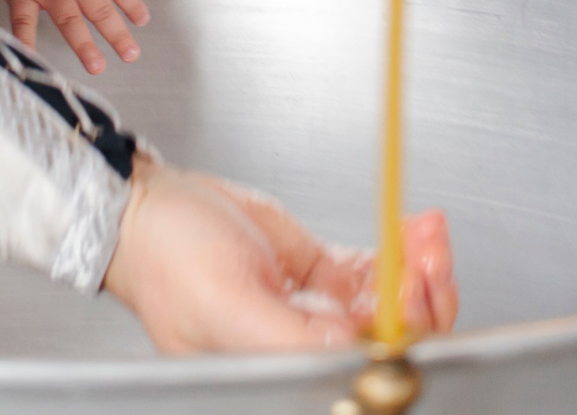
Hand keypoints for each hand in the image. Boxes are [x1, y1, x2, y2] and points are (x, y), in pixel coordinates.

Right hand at [0, 0, 148, 74]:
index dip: (132, 4)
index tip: (141, 20)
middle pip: (101, 12)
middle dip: (117, 35)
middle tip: (130, 55)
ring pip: (70, 23)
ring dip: (84, 46)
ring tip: (96, 66)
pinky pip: (24, 21)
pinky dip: (25, 40)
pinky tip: (30, 59)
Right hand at [103, 157, 458, 352]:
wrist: (146, 205)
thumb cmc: (164, 259)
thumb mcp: (225, 303)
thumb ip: (290, 335)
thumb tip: (356, 353)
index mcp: (278, 369)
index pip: (361, 371)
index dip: (402, 337)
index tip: (414, 292)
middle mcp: (302, 347)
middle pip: (386, 342)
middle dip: (420, 301)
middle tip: (430, 260)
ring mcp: (313, 312)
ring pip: (388, 306)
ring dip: (417, 270)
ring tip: (426, 236)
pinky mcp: (316, 277)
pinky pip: (374, 273)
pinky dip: (400, 250)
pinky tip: (414, 230)